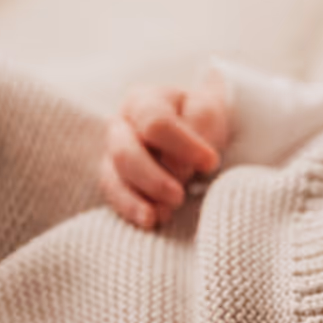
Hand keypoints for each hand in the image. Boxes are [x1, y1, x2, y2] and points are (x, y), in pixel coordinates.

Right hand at [98, 67, 232, 228]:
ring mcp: (111, 152)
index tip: (211, 163)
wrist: (191, 126)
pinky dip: (130, 209)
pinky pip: (113, 195)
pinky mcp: (112, 177)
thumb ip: (195, 130)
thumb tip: (176, 169)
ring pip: (114, 176)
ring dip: (139, 198)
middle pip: (126, 153)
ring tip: (165, 215)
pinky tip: (150, 220)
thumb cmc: (199, 118)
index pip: (156, 124)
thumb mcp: (206, 112)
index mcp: (144, 101)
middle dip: (153, 179)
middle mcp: (121, 125)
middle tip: (180, 197)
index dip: (182, 146)